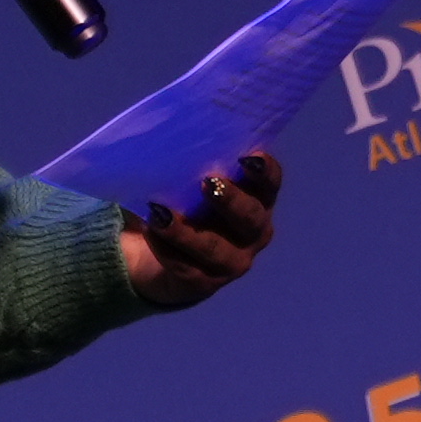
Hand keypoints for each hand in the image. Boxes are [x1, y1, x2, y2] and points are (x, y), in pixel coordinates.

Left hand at [116, 150, 277, 309]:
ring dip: (186, 231)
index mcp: (257, 200)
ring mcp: (232, 261)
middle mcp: (253, 232)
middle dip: (231, 200)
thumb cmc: (178, 204)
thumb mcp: (186, 182)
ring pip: (214, 248)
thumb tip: (169, 138)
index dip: (265, 171)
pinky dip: (165, 247)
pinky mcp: (205, 283)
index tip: (250, 156)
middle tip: (206, 182)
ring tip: (160, 214)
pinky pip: (186, 266)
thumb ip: (190, 165)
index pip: (269, 183)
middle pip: (250, 217)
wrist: (154, 256)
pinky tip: (150, 231)